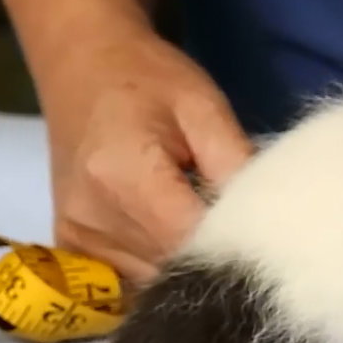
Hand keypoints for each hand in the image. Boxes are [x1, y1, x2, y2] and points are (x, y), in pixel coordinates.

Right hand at [37, 31, 252, 281]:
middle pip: (173, 266)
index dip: (235, 244)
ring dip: (186, 261)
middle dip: (214, 255)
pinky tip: (171, 231)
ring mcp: (77, 236)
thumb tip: (270, 221)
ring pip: (154, 279)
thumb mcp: (205, 107)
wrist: (82, 63)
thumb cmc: (150, 78)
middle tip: (239, 226)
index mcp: (124, 176)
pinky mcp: (72, 244)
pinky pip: (130, 276)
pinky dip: (159, 262)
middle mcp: (93, 217)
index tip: (264, 232)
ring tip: (200, 221)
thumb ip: (235, 166)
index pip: (193, 241)